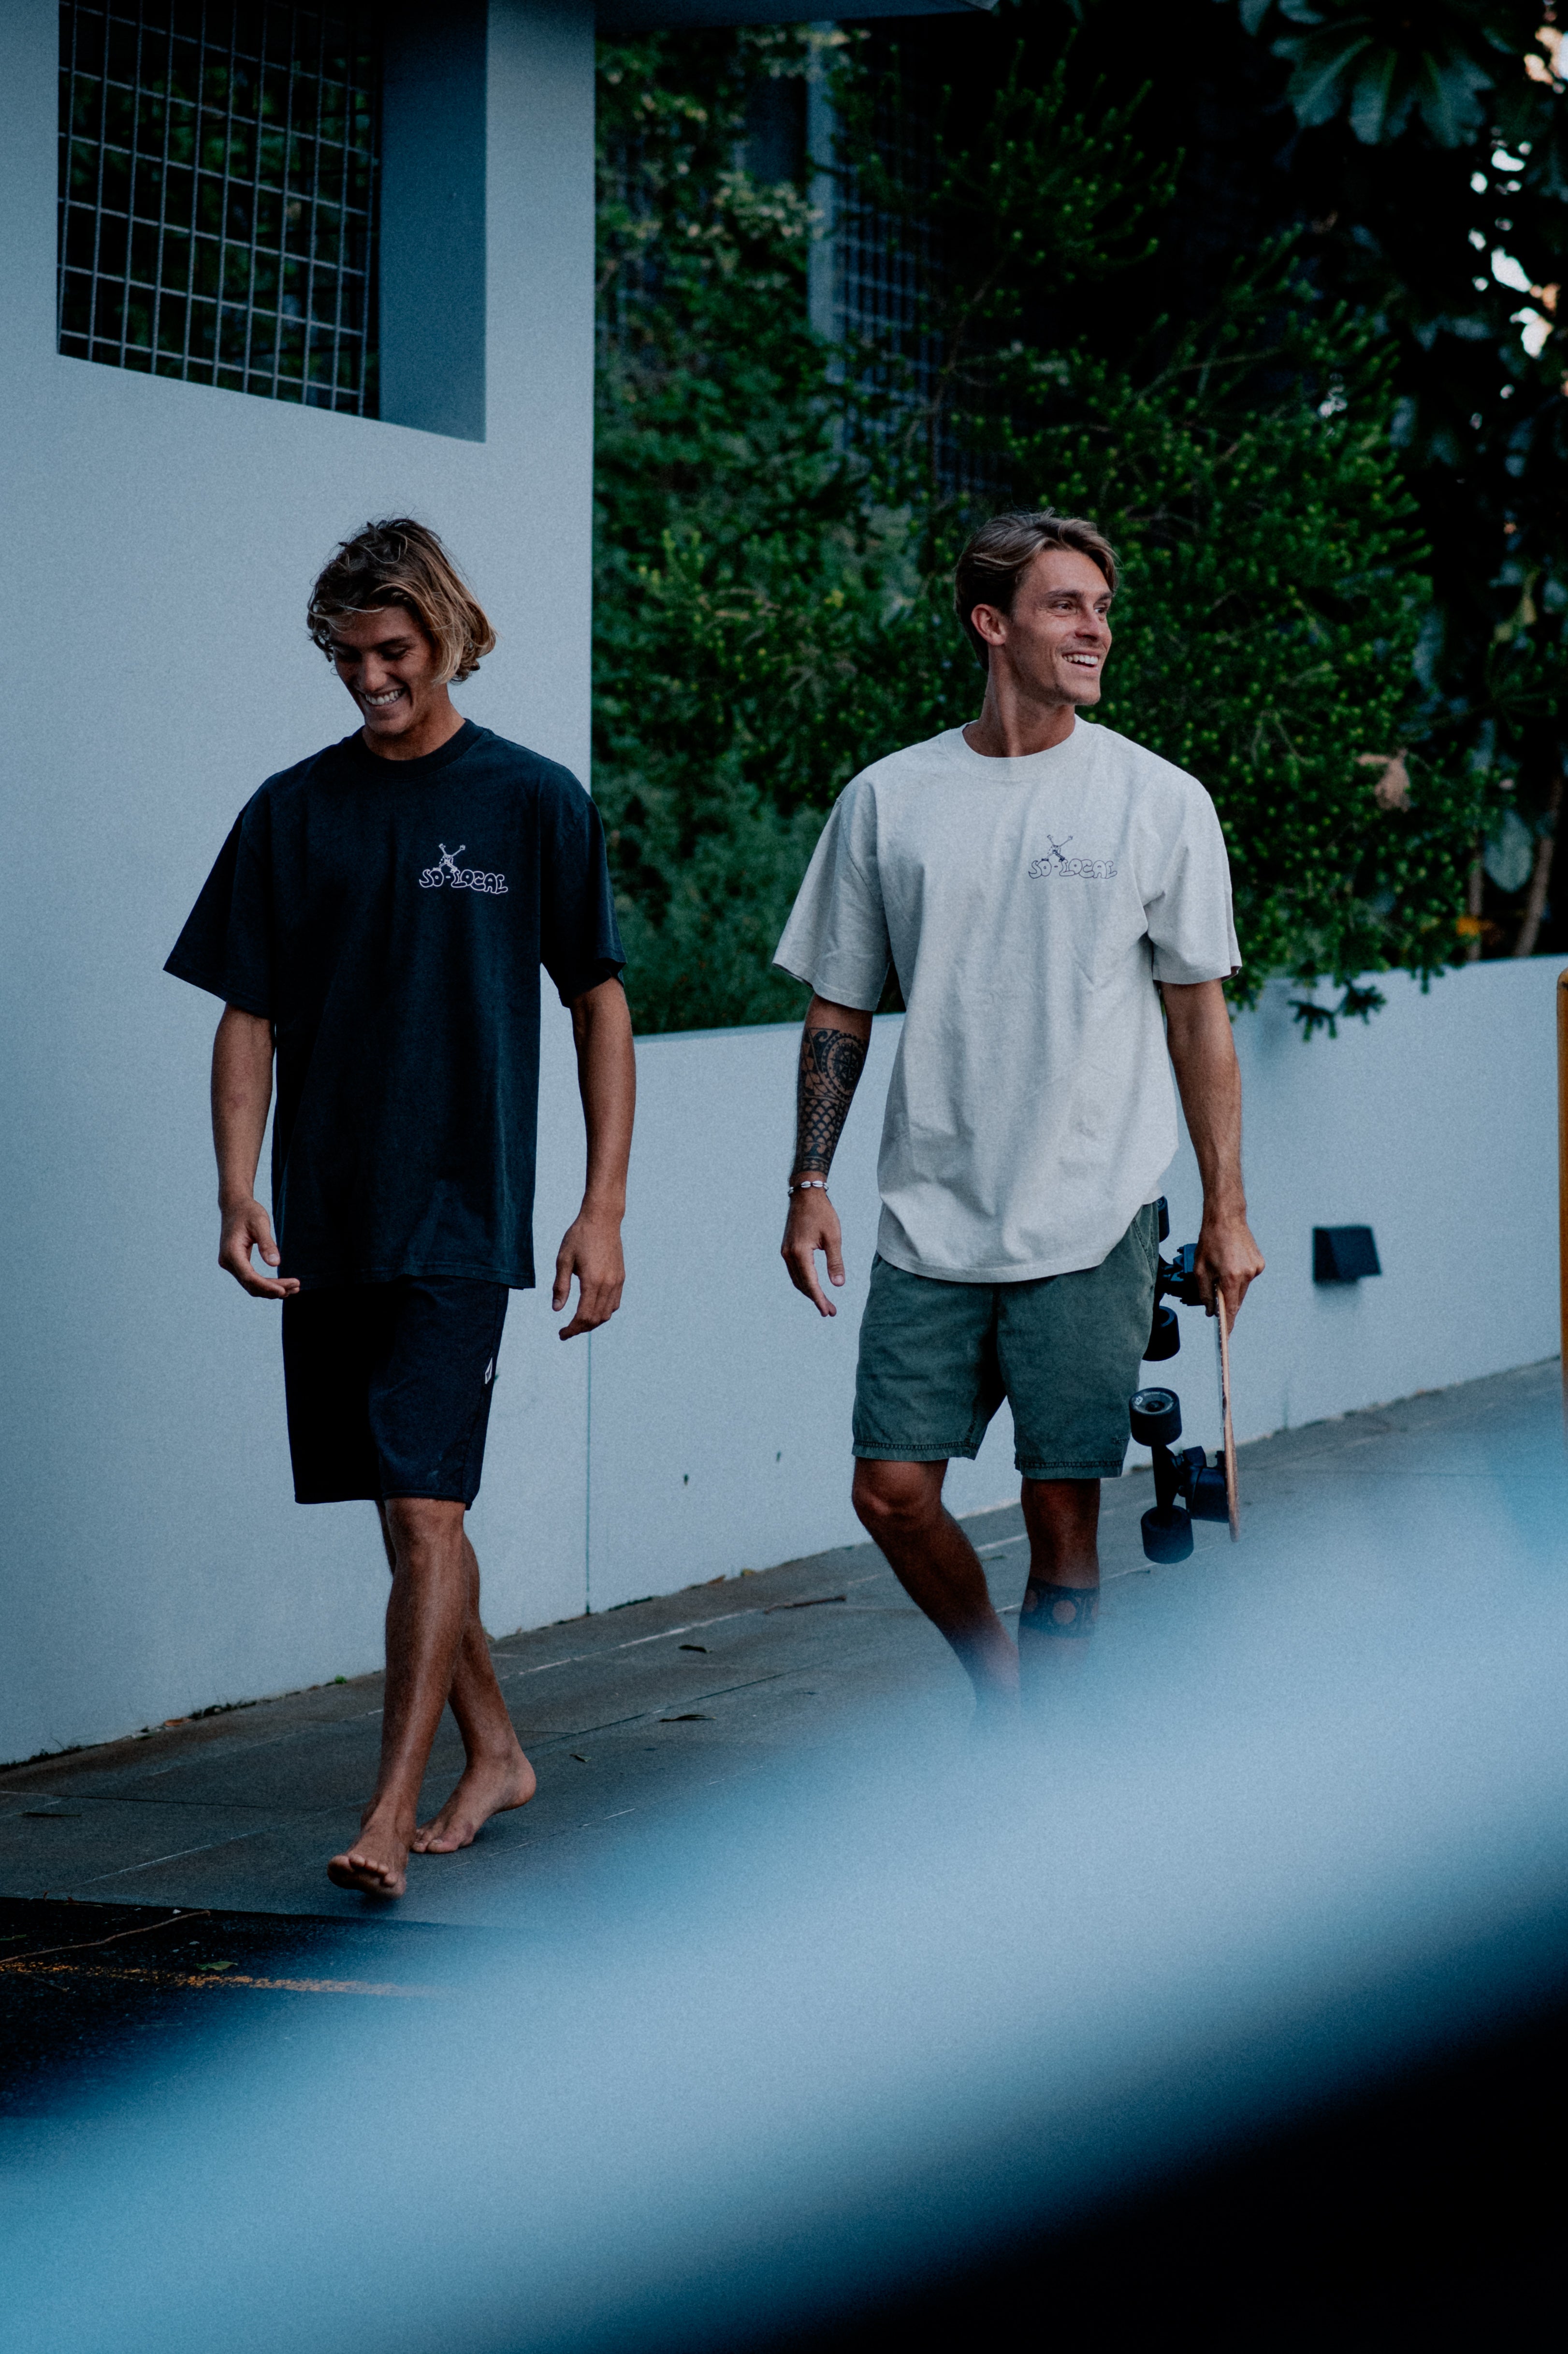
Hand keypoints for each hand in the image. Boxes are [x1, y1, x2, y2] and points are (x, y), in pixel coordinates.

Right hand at [219, 1199, 298, 1298]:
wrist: (235, 1206)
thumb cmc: (248, 1212)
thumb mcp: (259, 1223)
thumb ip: (267, 1243)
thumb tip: (275, 1264)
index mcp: (231, 1252)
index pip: (249, 1277)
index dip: (267, 1286)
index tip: (285, 1290)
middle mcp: (227, 1262)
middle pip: (252, 1284)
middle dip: (273, 1289)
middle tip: (296, 1287)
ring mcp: (231, 1264)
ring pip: (252, 1285)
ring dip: (272, 1290)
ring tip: (294, 1289)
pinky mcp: (237, 1264)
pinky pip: (252, 1279)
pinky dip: (267, 1284)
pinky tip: (283, 1286)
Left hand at [553, 1204, 625, 1338]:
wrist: (602, 1219)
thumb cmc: (579, 1236)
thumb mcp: (563, 1259)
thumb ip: (561, 1286)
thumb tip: (556, 1310)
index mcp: (592, 1281)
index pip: (583, 1316)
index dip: (572, 1329)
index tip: (561, 1334)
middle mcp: (608, 1284)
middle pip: (596, 1319)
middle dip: (581, 1329)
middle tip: (566, 1331)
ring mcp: (617, 1281)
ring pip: (607, 1314)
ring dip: (593, 1322)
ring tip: (578, 1323)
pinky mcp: (621, 1277)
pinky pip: (614, 1303)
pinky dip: (603, 1312)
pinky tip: (592, 1309)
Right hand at [781, 1189, 845, 1316]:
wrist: (805, 1194)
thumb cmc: (822, 1213)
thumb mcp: (833, 1237)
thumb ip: (835, 1262)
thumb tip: (839, 1285)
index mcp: (800, 1253)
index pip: (810, 1283)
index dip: (819, 1299)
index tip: (828, 1312)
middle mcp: (789, 1255)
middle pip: (802, 1285)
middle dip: (816, 1299)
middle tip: (830, 1311)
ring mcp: (786, 1252)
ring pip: (797, 1279)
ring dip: (810, 1292)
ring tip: (824, 1302)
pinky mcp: (787, 1248)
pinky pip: (795, 1271)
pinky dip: (805, 1282)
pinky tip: (815, 1286)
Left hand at [1194, 1208, 1264, 1329]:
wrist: (1226, 1218)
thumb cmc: (1210, 1241)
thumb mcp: (1199, 1269)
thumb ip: (1204, 1293)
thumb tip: (1210, 1310)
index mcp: (1231, 1277)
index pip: (1231, 1308)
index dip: (1228, 1323)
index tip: (1226, 1335)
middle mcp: (1247, 1275)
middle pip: (1237, 1299)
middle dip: (1227, 1302)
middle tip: (1215, 1299)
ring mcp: (1255, 1269)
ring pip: (1242, 1289)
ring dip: (1232, 1288)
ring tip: (1221, 1274)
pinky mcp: (1259, 1263)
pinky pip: (1247, 1278)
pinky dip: (1238, 1277)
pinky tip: (1230, 1265)